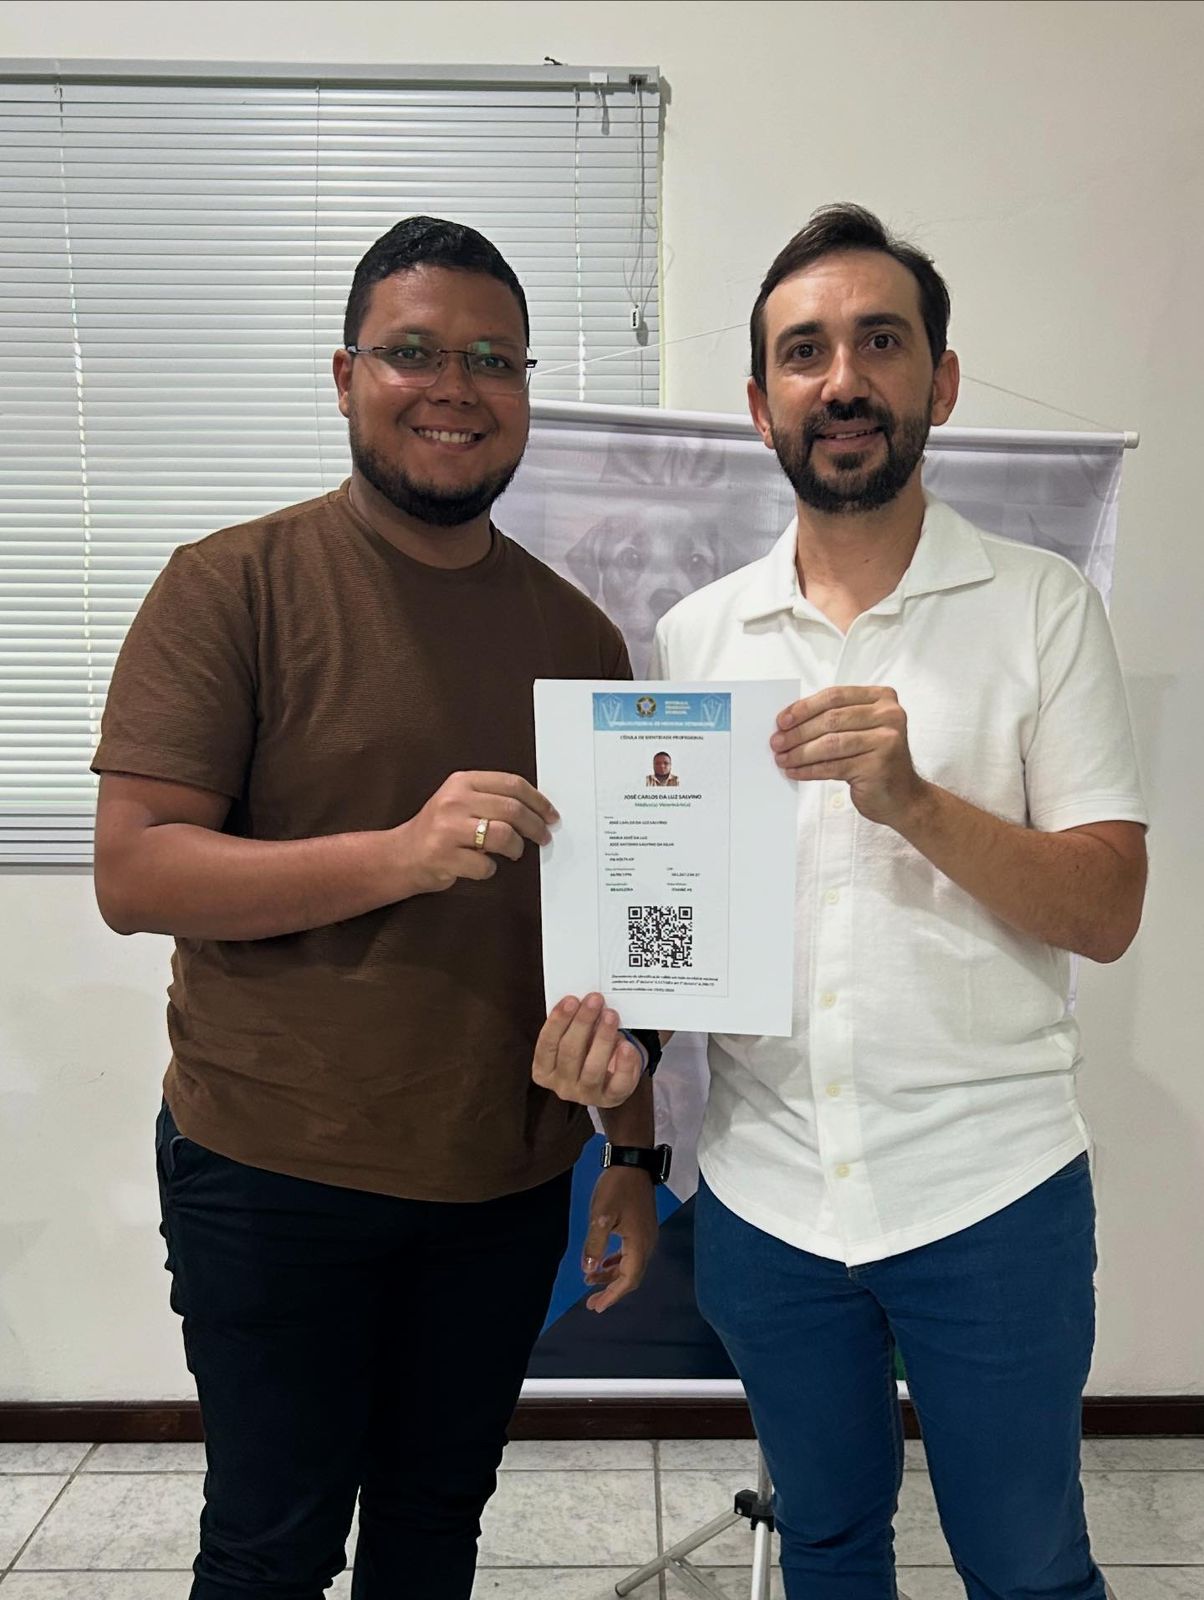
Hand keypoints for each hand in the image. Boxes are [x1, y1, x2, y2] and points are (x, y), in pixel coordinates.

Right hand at [394, 771, 557, 893]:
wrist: (400, 856)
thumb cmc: (437, 830)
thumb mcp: (459, 801)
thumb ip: (491, 798)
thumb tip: (536, 809)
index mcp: (462, 782)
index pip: (512, 784)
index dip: (539, 801)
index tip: (550, 814)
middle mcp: (454, 802)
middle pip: (513, 810)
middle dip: (535, 826)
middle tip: (543, 837)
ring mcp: (448, 829)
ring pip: (504, 836)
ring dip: (516, 849)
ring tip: (512, 853)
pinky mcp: (444, 856)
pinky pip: (486, 865)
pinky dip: (490, 869)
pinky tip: (481, 866)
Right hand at [532, 994, 645, 1108]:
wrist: (608, 1072)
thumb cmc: (585, 1048)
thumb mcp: (574, 1035)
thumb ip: (573, 1021)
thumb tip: (583, 1001)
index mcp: (544, 1070)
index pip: (546, 1044)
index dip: (558, 1021)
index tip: (571, 999)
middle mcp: (561, 1086)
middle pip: (569, 1053)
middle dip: (583, 1023)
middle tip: (595, 1000)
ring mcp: (586, 1095)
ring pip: (593, 1068)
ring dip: (603, 1038)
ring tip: (611, 1015)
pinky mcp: (611, 1098)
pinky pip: (618, 1083)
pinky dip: (624, 1063)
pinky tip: (627, 1045)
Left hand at [581, 1168, 658, 1312]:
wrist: (632, 1162)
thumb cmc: (617, 1188)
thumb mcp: (601, 1217)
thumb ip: (594, 1245)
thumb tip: (588, 1270)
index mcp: (639, 1245)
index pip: (628, 1280)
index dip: (612, 1295)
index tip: (596, 1306)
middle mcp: (647, 1244)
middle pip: (631, 1276)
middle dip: (611, 1290)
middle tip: (591, 1302)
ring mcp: (646, 1235)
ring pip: (630, 1265)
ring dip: (611, 1275)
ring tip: (590, 1280)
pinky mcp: (642, 1227)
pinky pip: (630, 1253)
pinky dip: (616, 1262)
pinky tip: (604, 1262)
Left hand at [771, 685, 927, 827]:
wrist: (903, 797)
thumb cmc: (874, 760)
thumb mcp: (860, 730)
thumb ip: (834, 719)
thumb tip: (788, 722)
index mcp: (883, 698)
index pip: (835, 696)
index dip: (804, 707)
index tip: (781, 720)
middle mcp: (889, 716)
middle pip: (831, 720)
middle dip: (798, 732)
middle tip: (776, 742)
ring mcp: (887, 741)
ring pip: (830, 744)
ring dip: (800, 752)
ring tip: (782, 759)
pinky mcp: (878, 767)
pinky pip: (833, 766)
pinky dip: (810, 770)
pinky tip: (795, 772)